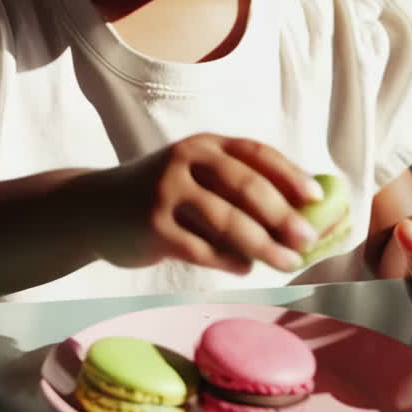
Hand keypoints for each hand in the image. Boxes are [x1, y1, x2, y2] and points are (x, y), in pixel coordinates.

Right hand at [84, 134, 323, 274]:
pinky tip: (246, 267)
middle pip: (244, 185)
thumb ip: (234, 185)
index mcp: (203, 144)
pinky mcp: (153, 226)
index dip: (289, 174)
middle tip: (308, 238)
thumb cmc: (161, 194)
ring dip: (263, 245)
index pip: (254, 152)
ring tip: (287, 262)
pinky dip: (229, 260)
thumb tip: (301, 212)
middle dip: (283, 214)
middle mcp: (185, 160)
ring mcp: (166, 192)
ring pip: (226, 220)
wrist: (94, 208)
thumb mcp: (193, 174)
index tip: (317, 197)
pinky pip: (201, 248)